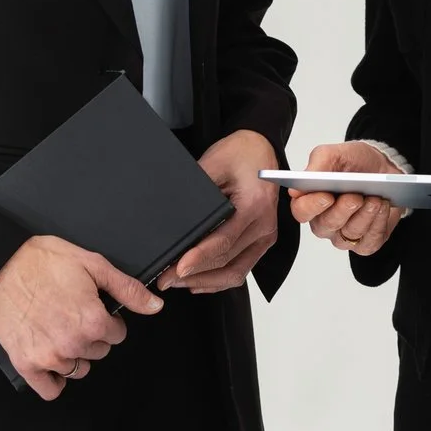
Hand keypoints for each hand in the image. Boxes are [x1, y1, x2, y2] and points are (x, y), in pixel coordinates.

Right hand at [0, 234, 163, 400]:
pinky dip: (54, 378)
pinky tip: (51, 358)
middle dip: (91, 336)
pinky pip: (51, 389)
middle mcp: (73, 344)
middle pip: (99, 352)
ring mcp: (48, 358)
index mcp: (93, 321)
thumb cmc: (44, 261)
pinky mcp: (26, 364)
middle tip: (72, 314)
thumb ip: (128, 289)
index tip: (92, 308)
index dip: (107, 320)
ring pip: (78, 370)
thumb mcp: (93, 265)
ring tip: (58, 330)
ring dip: (74, 355)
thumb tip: (155, 306)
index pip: (118, 335)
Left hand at [163, 130, 281, 293]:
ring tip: (178, 282)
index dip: (199, 258)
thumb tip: (171, 218)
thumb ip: (196, 192)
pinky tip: (198, 282)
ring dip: (205, 281)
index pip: (224, 240)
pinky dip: (219, 279)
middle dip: (194, 274)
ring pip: (235, 272)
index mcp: (254, 205)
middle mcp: (264, 225)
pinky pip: (242, 268)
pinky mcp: (261, 241)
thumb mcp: (214, 163)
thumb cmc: (240, 153)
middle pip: (227, 261)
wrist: (261, 147)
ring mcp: (265, 236)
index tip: (177, 269)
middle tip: (165, 279)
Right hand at [287, 141, 404, 257]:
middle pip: (325, 225)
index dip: (311, 206)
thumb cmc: (355, 163)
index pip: (301, 211)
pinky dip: (379, 222)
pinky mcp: (366, 242)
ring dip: (365, 215)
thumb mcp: (335, 154)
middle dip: (342, 211)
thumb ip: (317, 165)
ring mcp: (344, 235)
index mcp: (310, 200)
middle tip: (355, 196)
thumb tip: (296, 190)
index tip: (326, 196)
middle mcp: (324, 221)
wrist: (383, 168)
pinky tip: (383, 207)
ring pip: (350, 233)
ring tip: (375, 199)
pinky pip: (370, 241)